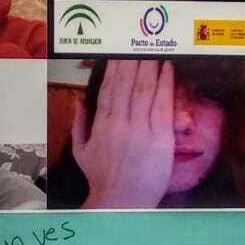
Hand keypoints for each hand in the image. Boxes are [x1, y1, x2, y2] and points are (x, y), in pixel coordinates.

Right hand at [73, 59, 174, 207]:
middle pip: (126, 84)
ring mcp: (140, 128)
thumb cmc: (102, 179)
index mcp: (101, 124)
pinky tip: (166, 69)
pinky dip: (164, 84)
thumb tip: (79, 102)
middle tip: (139, 43)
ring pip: (144, 89)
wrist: (121, 202)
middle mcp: (119, 122)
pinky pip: (161, 104)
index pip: (108, 89)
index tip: (119, 52)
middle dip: (132, 61)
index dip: (115, 68)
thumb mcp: (82, 152)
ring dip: (149, 67)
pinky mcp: (159, 137)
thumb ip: (79, 124)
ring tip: (154, 50)